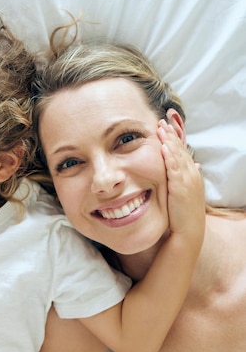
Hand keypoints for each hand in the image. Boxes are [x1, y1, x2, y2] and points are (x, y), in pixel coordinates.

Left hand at [157, 120, 205, 239]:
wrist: (188, 232)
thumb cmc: (182, 215)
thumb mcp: (181, 193)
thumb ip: (180, 179)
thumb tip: (185, 167)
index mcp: (191, 175)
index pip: (181, 152)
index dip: (173, 138)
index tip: (164, 126)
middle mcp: (191, 175)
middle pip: (179, 149)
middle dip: (170, 134)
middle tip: (161, 120)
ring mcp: (187, 181)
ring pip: (177, 156)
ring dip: (168, 141)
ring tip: (160, 128)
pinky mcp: (180, 188)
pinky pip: (174, 169)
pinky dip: (169, 157)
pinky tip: (163, 147)